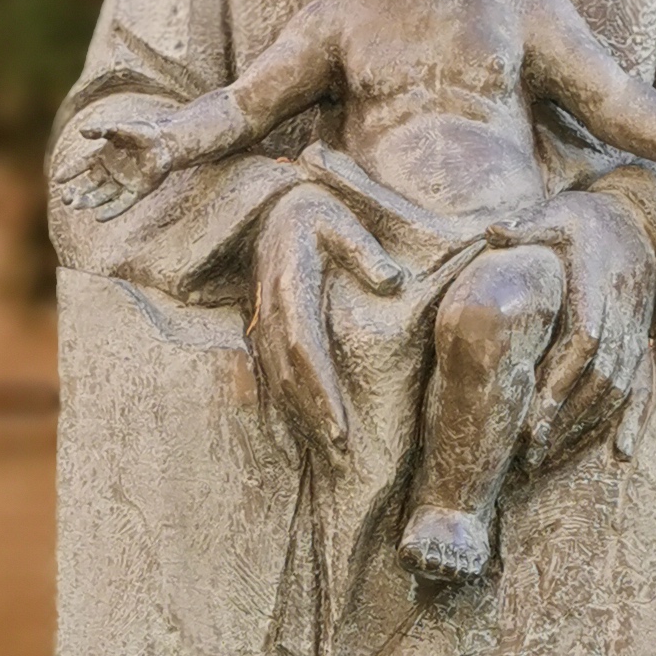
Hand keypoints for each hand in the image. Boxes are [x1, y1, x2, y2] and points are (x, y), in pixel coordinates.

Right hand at [59, 119, 173, 215]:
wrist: (168, 143)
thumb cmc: (144, 132)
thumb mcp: (121, 129)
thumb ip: (102, 129)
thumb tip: (81, 131)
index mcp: (103, 156)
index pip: (81, 166)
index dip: (70, 172)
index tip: (57, 179)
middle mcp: (110, 171)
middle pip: (88, 185)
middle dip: (76, 192)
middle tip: (65, 199)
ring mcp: (123, 183)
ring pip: (101, 196)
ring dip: (89, 202)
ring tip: (76, 206)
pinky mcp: (136, 191)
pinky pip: (121, 204)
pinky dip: (110, 211)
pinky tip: (98, 217)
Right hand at [249, 184, 403, 452]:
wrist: (275, 206)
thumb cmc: (318, 212)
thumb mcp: (344, 221)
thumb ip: (366, 251)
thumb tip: (392, 282)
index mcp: (290, 286)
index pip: (304, 349)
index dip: (319, 391)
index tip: (339, 425)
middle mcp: (271, 308)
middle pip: (288, 374)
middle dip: (312, 414)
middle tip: (339, 449)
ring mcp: (263, 318)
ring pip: (277, 376)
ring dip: (300, 412)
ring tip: (328, 446)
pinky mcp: (264, 323)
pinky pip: (273, 368)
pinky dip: (290, 397)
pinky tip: (309, 419)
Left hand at [512, 187, 655, 469]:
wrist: (635, 218)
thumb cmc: (582, 221)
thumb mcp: (555, 215)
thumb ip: (526, 227)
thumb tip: (493, 231)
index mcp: (598, 287)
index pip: (582, 343)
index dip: (560, 382)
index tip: (532, 415)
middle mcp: (623, 314)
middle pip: (599, 377)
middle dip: (566, 417)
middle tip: (531, 452)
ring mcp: (636, 331)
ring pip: (618, 388)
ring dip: (588, 426)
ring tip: (552, 457)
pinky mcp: (641, 341)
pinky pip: (642, 386)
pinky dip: (633, 420)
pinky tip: (622, 453)